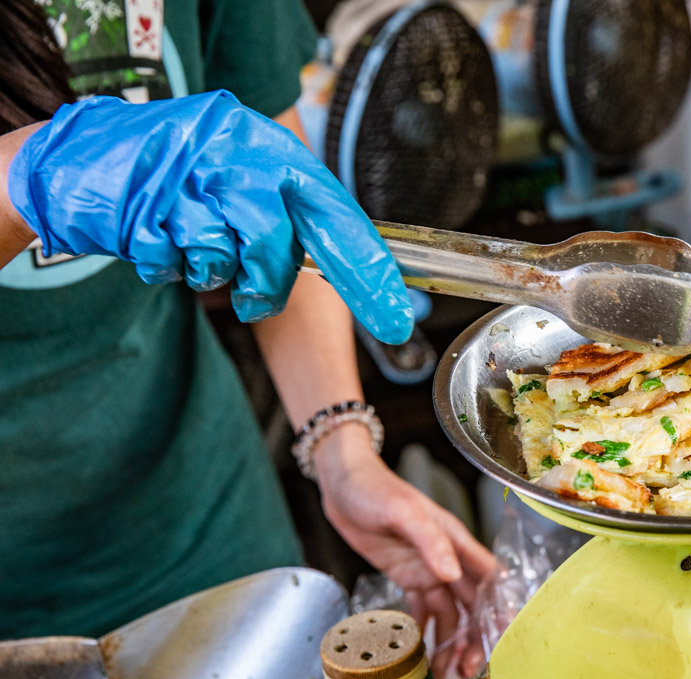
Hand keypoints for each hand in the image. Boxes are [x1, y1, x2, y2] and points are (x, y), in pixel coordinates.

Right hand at [6, 91, 412, 343]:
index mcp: (274, 148)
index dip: (366, 268)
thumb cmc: (193, 173)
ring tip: (197, 251)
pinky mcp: (137, 207)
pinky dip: (167, 265)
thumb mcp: (253, 174)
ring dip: (212, 273)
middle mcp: (233, 156)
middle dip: (267, 283)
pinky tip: (160, 240)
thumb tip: (364, 269)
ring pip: (220, 258)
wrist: (96, 150)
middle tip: (254, 297)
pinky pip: (169, 262)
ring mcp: (182, 180)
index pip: (336, 213)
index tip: (395, 319)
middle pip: (274, 243)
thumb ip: (300, 215)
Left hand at [315, 427, 495, 678]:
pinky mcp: (407, 577)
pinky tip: (420, 654)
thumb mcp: (403, 512)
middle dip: (474, 637)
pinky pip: (422, 611)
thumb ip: (431, 541)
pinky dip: (424, 633)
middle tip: (467, 669)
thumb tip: (453, 574)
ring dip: (449, 642)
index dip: (500, 606)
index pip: (490, 578)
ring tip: (443, 672)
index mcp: (455, 540)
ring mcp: (428, 570)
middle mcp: (447, 559)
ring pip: (448, 613)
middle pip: (472, 604)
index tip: (502, 636)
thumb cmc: (375, 489)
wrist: (342, 484)